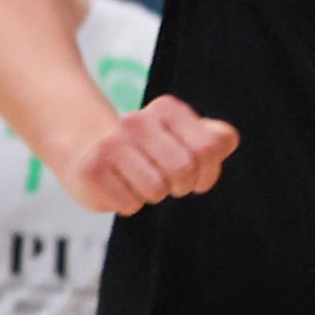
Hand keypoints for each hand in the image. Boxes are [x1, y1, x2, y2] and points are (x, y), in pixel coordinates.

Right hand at [62, 92, 239, 215]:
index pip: (209, 148)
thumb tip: (223, 141)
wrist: (93, 154)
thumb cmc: (153, 153)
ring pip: (156, 189)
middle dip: (182, 185)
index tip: (196, 173)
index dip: (208, 172)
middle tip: (170, 182)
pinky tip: (120, 187)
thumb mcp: (189, 140)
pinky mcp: (92, 169)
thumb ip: (217, 139)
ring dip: (154, 195)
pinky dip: (130, 204)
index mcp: (166, 109)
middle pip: (183, 168)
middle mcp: (136, 120)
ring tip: (143, 183)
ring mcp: (111, 143)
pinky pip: (129, 204)